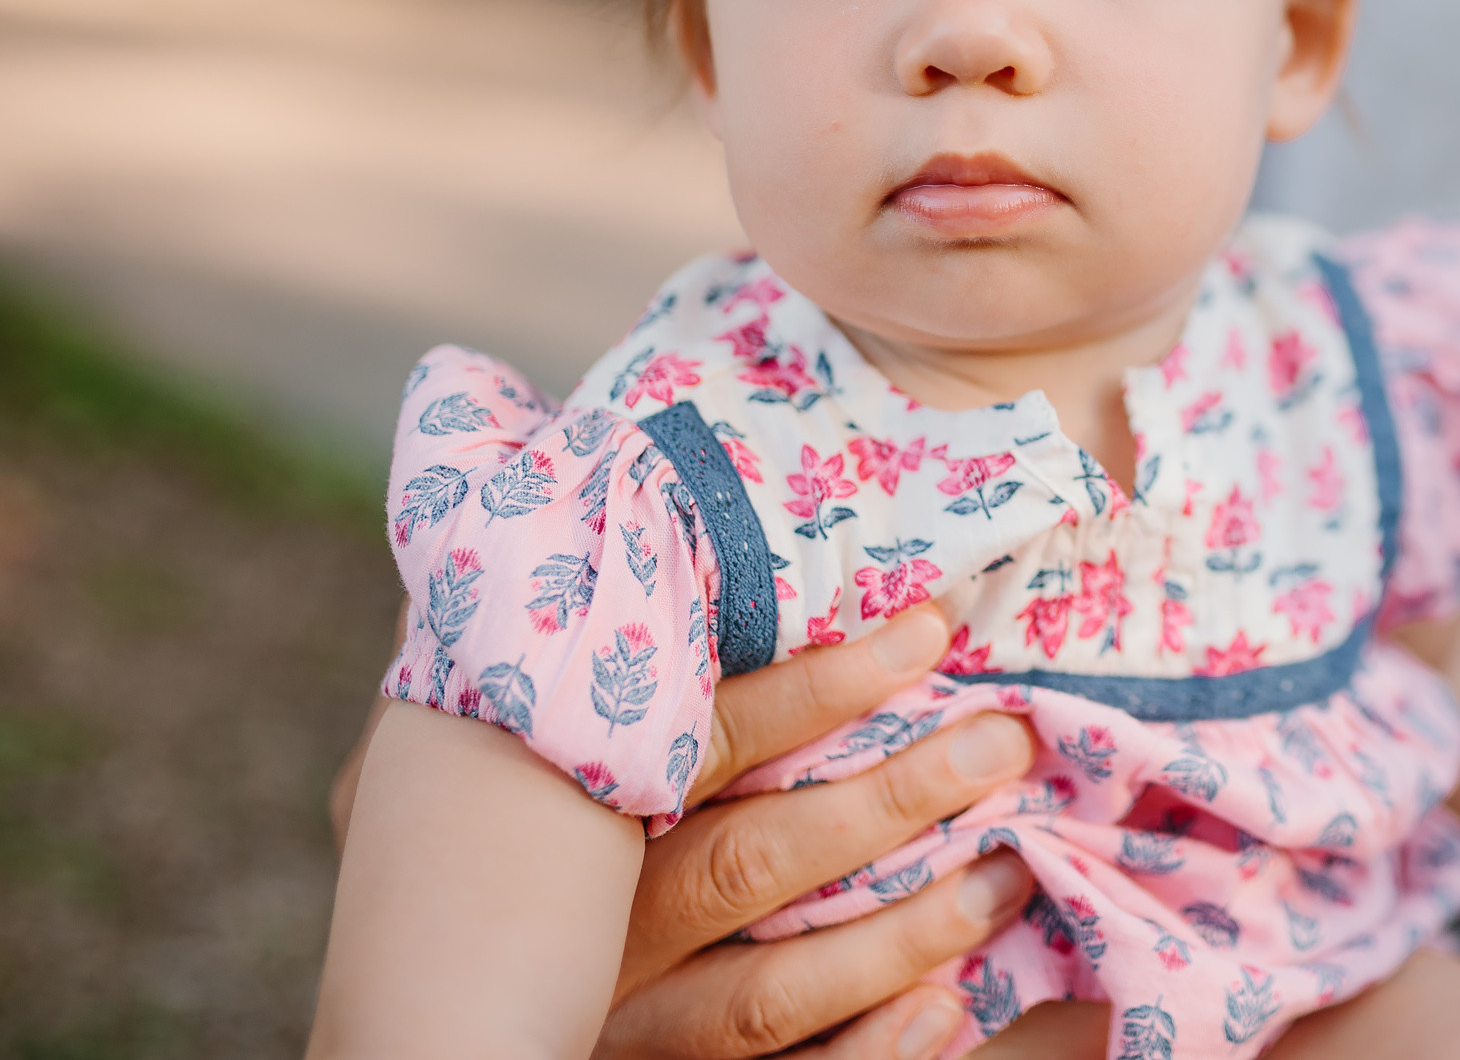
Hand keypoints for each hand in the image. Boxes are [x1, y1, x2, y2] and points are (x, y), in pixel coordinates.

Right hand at [331, 602, 1039, 1058]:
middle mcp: (588, 928)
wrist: (434, 1028)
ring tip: (1008, 868)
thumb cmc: (498, 841)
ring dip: (905, 930)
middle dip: (890, 798)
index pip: (703, 740)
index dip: (821, 685)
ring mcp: (620, 1025)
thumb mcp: (506, 755)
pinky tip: (947, 1010)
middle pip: (752, 861)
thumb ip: (589, 647)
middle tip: (1006, 739)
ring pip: (771, 989)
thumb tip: (594, 474)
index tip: (932, 629)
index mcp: (563, 818)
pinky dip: (869, 1053)